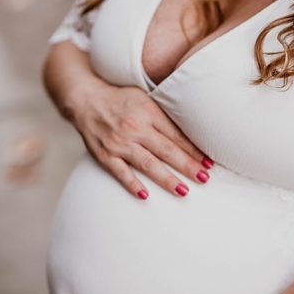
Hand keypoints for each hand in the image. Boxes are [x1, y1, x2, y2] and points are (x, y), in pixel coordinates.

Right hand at [69, 80, 210, 198]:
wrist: (85, 100)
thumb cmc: (119, 99)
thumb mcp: (144, 98)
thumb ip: (163, 114)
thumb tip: (191, 131)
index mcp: (148, 112)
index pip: (176, 135)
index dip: (194, 150)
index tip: (208, 163)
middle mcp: (134, 127)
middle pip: (166, 150)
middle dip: (187, 165)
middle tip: (204, 179)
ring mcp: (119, 142)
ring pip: (147, 164)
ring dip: (166, 178)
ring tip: (183, 190)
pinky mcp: (104, 154)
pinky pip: (120, 172)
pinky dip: (132, 184)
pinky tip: (145, 195)